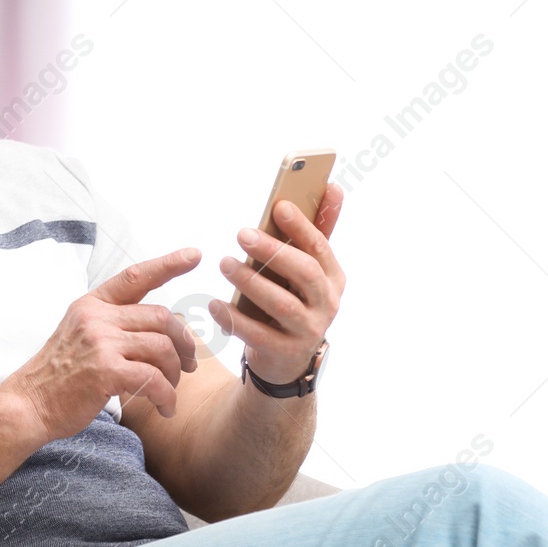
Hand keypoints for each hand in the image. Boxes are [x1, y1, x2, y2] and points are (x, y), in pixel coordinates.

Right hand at [2, 248, 201, 444]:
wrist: (29, 404)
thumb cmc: (60, 375)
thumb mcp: (80, 334)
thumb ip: (112, 323)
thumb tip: (160, 326)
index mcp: (91, 304)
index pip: (135, 277)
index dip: (168, 264)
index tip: (194, 255)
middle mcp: (96, 317)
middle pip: (161, 317)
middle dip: (183, 343)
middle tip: (189, 366)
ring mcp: (100, 342)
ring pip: (162, 347)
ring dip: (175, 373)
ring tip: (170, 390)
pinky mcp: (106, 370)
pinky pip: (154, 378)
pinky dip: (167, 396)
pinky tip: (166, 408)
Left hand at [212, 183, 345, 385]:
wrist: (286, 360)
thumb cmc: (293, 299)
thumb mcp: (307, 267)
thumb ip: (316, 230)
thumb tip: (332, 186)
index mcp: (332, 277)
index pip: (320, 247)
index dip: (301, 226)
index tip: (279, 205)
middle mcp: (327, 303)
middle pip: (305, 273)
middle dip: (273, 251)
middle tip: (242, 233)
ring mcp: (308, 330)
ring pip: (282, 305)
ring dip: (251, 282)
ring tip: (224, 263)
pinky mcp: (284, 353)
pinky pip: (258, 335)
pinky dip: (235, 319)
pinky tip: (214, 304)